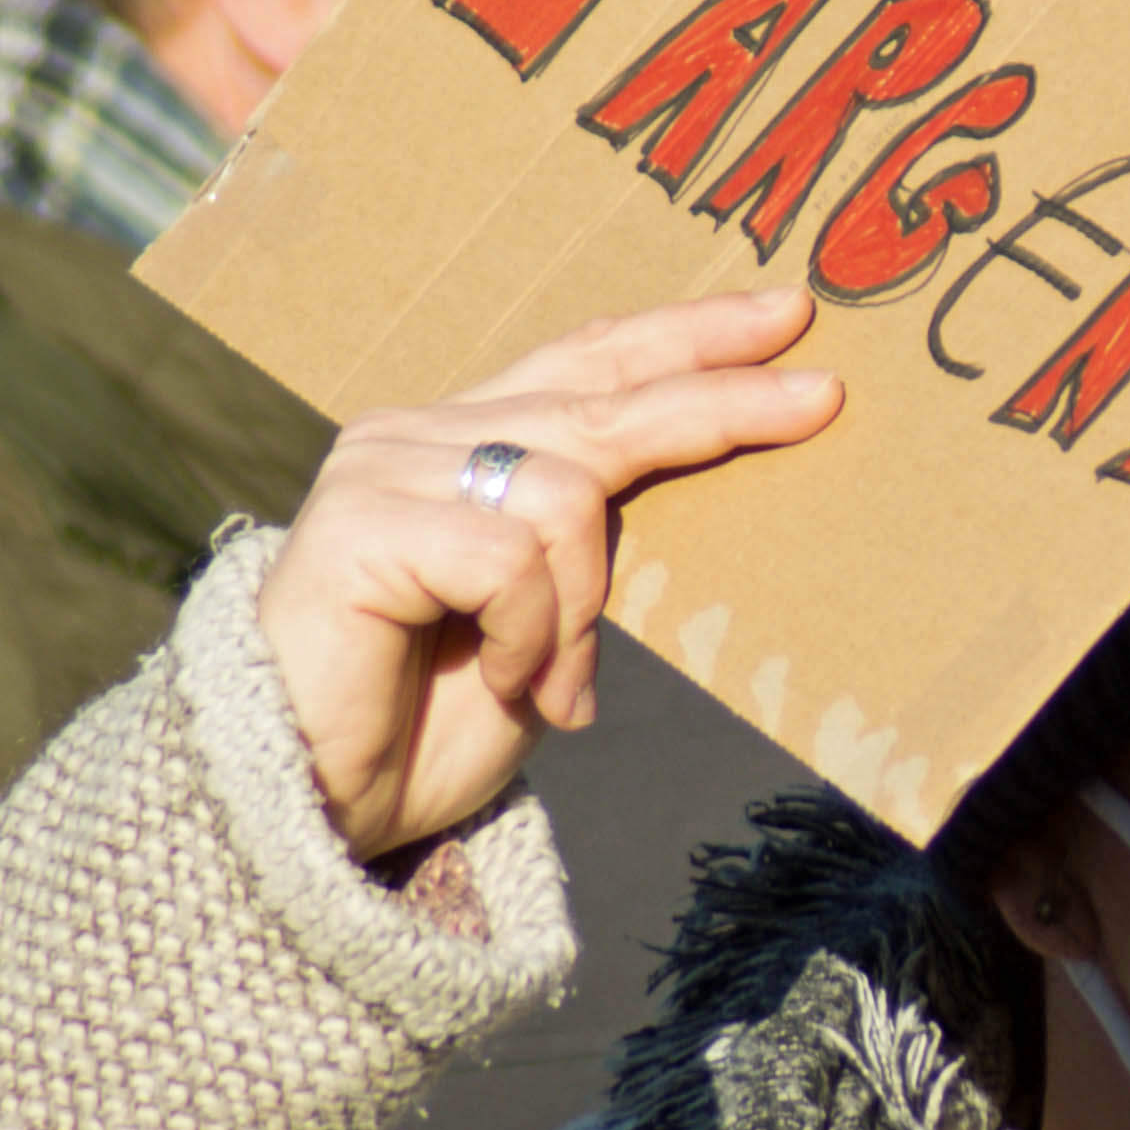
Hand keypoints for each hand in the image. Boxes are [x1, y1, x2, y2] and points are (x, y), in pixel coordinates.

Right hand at [255, 289, 839, 860]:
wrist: (307, 810)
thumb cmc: (424, 727)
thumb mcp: (545, 622)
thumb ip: (590, 547)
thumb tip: (687, 491)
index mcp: (459, 443)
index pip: (585, 365)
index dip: (683, 337)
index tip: (784, 319)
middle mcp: (415, 435)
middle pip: (598, 400)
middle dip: (717, 399)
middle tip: (821, 398)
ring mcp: (381, 470)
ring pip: (568, 494)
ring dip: (584, 610)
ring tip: (554, 686)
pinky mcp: (361, 525)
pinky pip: (511, 557)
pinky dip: (537, 635)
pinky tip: (513, 685)